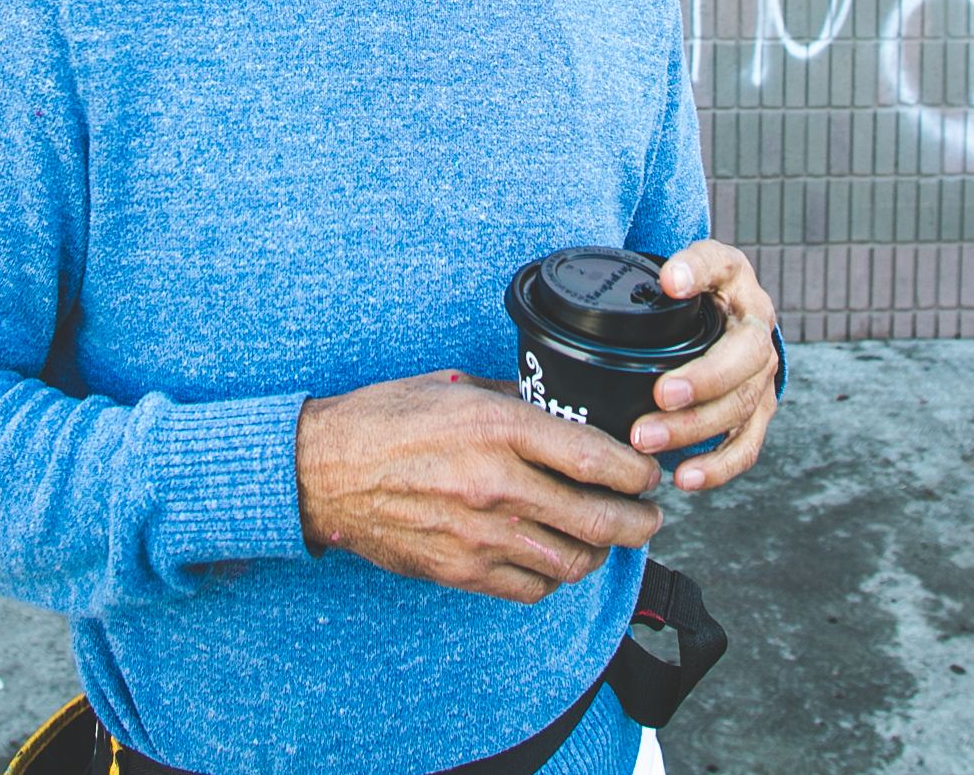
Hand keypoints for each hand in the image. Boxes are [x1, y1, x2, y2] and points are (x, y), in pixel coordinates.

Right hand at [296, 371, 664, 605]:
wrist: (324, 471)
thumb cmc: (386, 420)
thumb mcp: (455, 386)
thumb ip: (515, 402)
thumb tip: (564, 413)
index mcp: (501, 428)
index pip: (598, 461)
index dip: (639, 473)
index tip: (648, 474)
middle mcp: (499, 484)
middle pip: (600, 520)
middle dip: (640, 523)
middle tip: (650, 517)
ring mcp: (481, 534)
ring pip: (573, 561)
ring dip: (601, 554)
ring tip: (608, 540)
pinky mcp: (462, 570)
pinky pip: (533, 587)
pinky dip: (556, 577)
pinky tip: (557, 558)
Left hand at [628, 242, 780, 492]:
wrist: (731, 318)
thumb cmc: (698, 294)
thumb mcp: (685, 268)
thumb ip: (678, 270)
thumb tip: (668, 281)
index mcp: (735, 279)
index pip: (720, 267)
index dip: (697, 274)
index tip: (671, 284)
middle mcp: (757, 327)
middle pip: (741, 359)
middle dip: (700, 382)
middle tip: (659, 396)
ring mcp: (762, 373)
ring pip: (740, 406)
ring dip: (695, 428)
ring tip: (647, 440)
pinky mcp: (758, 411)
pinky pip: (746, 444)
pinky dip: (717, 466)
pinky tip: (685, 477)